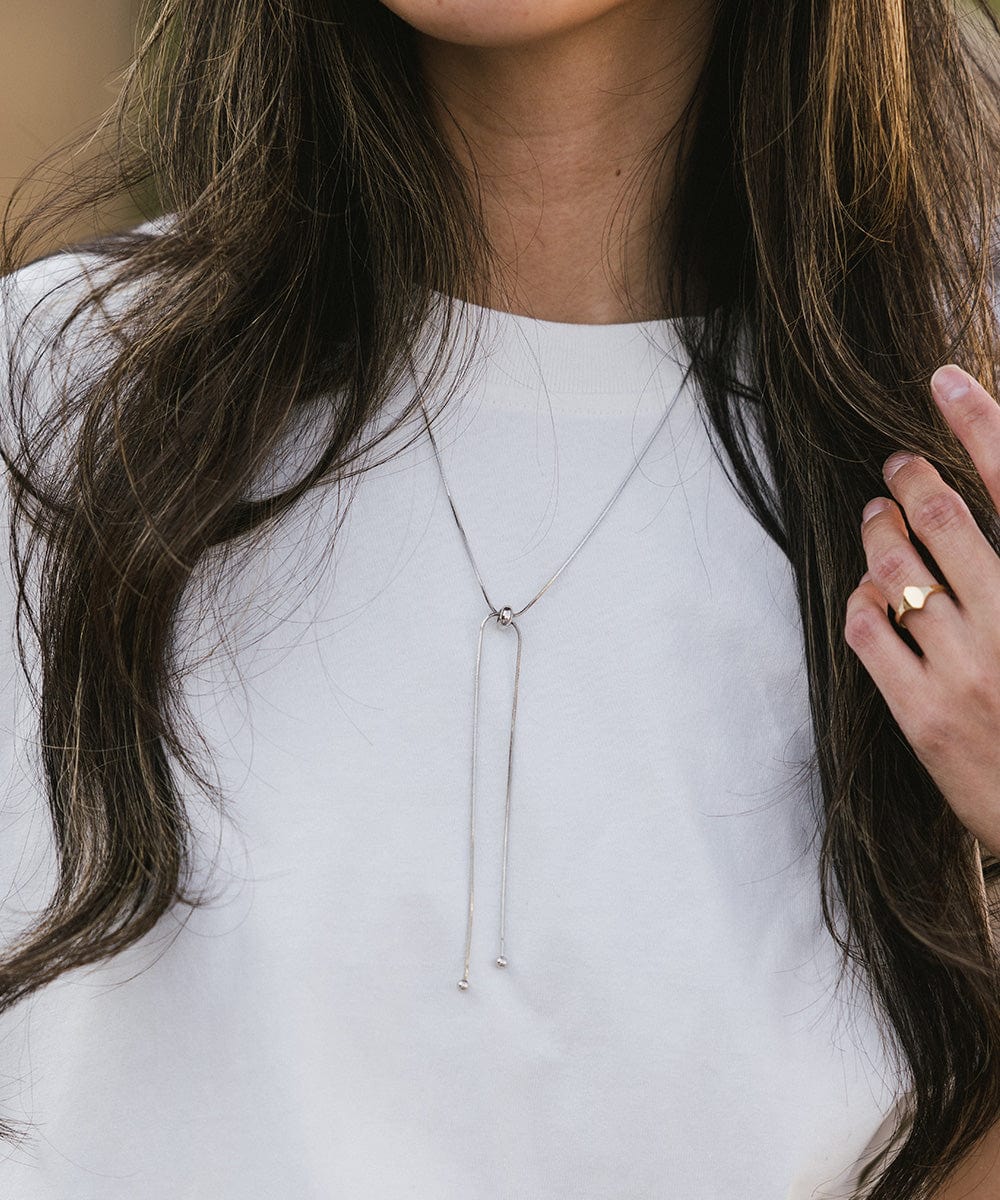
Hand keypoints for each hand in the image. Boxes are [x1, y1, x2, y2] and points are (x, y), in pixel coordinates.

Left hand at [845, 364, 999, 859]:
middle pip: (942, 517)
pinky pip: (867, 629)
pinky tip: (867, 591)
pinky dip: (861, 598)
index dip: (978, 424)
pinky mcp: (921, 711)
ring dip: (878, 531)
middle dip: (910, 476)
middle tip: (896, 462)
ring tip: (876, 515)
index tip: (944, 382)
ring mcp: (964, 667)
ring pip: (895, 568)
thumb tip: (976, 528)